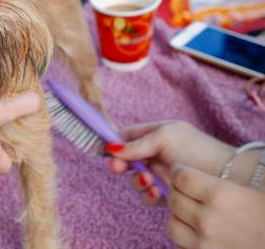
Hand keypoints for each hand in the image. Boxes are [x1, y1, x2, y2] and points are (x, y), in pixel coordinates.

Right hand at [106, 120, 232, 203]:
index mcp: (156, 134)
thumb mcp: (164, 137)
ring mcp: (161, 173)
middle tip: (117, 168)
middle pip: (126, 159)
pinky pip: (147, 195)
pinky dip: (148, 194)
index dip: (114, 143)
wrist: (225, 175)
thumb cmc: (196, 150)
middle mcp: (156, 153)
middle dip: (120, 164)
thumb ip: (137, 143)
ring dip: (136, 181)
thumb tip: (111, 148)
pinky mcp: (166, 192)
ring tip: (147, 181)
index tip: (103, 150)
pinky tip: (155, 191)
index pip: (127, 136)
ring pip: (134, 179)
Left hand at [166, 164, 264, 247]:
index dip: (180, 171)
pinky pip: (183, 245)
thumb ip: (222, 181)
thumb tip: (201, 162)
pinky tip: (201, 231)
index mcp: (221, 194)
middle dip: (178, 191)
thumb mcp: (254, 189)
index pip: (181, 176)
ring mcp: (205, 243)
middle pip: (174, 198)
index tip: (182, 171)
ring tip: (192, 211)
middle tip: (187, 190)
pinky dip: (187, 237)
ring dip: (179, 215)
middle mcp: (208, 219)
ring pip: (172, 223)